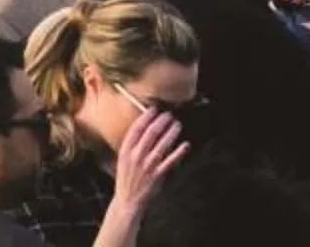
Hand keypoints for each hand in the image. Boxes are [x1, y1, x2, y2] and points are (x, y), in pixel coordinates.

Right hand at [106, 105, 187, 219]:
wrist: (128, 201)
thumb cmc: (127, 177)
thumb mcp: (123, 159)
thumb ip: (132, 145)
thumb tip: (146, 127)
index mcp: (126, 150)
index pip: (136, 128)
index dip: (146, 116)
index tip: (154, 109)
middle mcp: (136, 156)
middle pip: (150, 133)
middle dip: (161, 121)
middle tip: (169, 114)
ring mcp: (147, 166)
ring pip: (162, 145)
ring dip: (171, 132)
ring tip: (177, 124)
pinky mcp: (157, 176)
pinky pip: (170, 161)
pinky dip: (179, 152)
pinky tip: (185, 145)